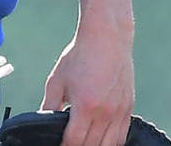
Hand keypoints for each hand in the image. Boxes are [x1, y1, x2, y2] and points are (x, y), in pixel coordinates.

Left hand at [41, 20, 134, 145]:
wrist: (107, 36)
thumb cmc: (80, 55)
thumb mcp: (56, 80)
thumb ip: (48, 105)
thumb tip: (42, 123)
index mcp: (86, 105)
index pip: (74, 141)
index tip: (58, 144)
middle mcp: (106, 111)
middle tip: (69, 142)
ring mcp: (120, 110)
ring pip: (109, 145)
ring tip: (85, 142)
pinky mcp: (128, 106)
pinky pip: (122, 135)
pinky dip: (112, 143)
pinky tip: (101, 140)